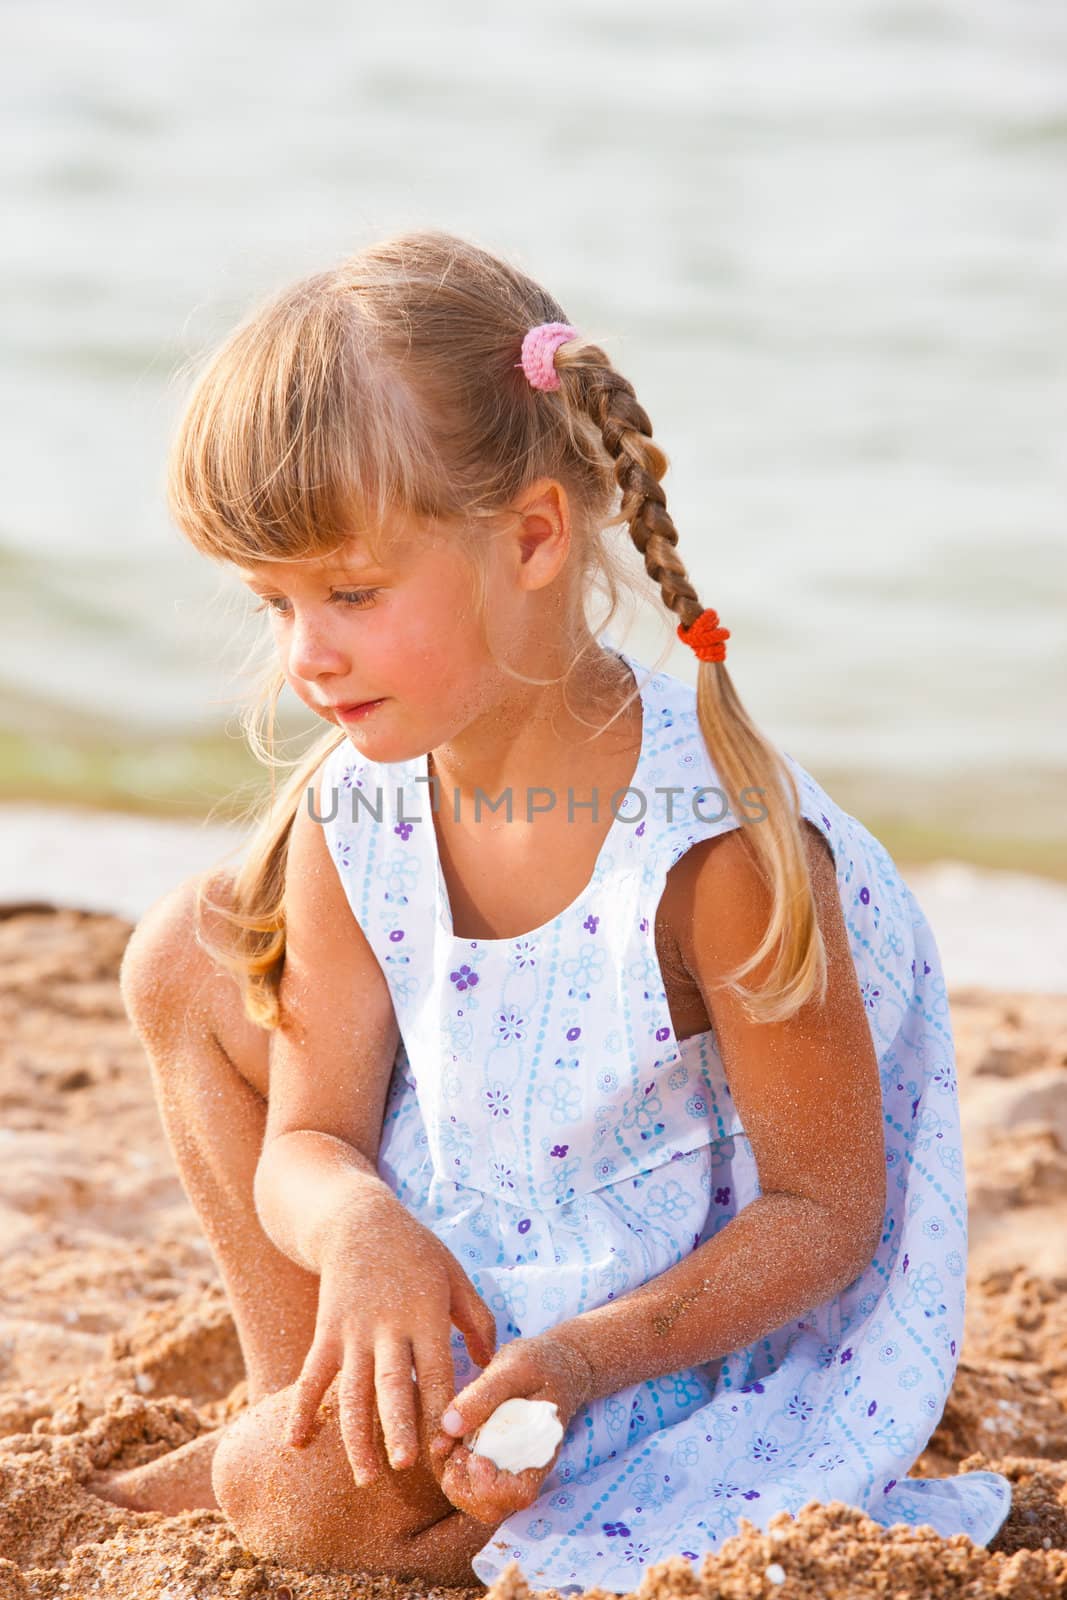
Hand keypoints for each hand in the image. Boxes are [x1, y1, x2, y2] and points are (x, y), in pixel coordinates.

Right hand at [284, 1188, 496, 1490]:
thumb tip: (490, 1363)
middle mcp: (388, 1326)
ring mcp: (353, 1331)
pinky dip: (300, 1409)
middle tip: (405, 1466)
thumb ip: (478, 1319)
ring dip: (357, 1435)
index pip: (436, 1371)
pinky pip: (311, 1376)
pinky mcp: (327, 1331)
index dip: (441, 1410)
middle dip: (398, 1427)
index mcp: (425, 1314)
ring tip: (366, 1477)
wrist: (358, 1221)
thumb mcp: (455, 1275)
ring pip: (353, 1390)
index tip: (448, 1447)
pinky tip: (296, 1444)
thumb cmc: (415, 1251)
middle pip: (393, 1384)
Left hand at [428, 1331, 594, 1524]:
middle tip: (452, 1448)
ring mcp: (507, 1468)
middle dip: (461, 1485)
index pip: (519, 1495)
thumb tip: (448, 1426)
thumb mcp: (513, 1367)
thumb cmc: (539, 1364)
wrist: (556, 1364)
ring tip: (447, 1440)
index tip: (475, 1457)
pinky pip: (468, 1480)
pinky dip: (451, 1464)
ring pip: (474, 1499)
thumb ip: (482, 1394)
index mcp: (540, 1452)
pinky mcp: (492, 1460)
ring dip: (452, 1475)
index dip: (490, 1487)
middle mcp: (523, 1469)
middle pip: (490, 1508)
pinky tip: (447, 1436)